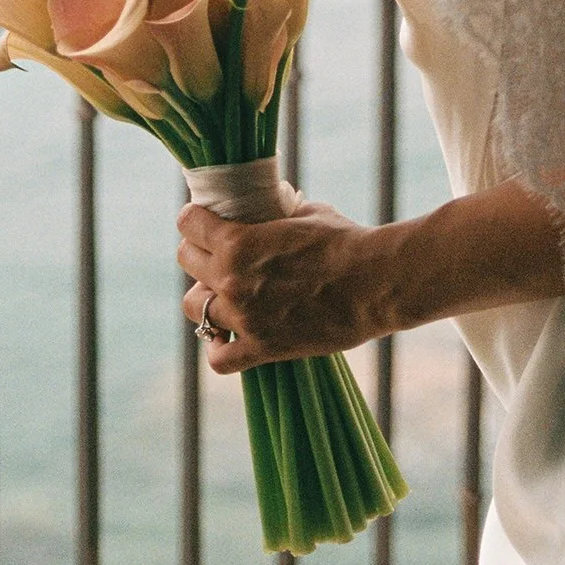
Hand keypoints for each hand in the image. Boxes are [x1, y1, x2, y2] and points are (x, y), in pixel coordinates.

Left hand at [177, 199, 390, 373]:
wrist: (377, 282)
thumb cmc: (346, 241)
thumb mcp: (307, 213)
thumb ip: (278, 212)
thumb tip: (272, 206)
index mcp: (239, 242)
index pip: (188, 224)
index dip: (196, 218)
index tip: (206, 219)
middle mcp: (232, 281)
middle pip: (187, 261)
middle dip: (200, 251)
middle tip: (218, 252)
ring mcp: (244, 318)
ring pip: (194, 307)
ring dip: (206, 296)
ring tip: (225, 292)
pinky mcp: (263, 348)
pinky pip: (218, 357)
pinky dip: (218, 346)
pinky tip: (228, 335)